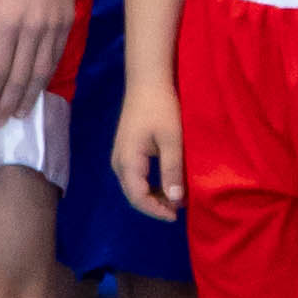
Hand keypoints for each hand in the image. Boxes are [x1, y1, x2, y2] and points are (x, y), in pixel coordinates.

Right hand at [113, 87, 184, 224]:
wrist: (147, 82)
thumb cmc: (161, 108)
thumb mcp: (171, 140)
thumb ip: (172, 170)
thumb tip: (174, 200)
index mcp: (128, 161)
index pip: (138, 197)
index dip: (156, 210)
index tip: (176, 215)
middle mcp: (119, 163)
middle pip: (133, 195)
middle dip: (155, 206)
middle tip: (178, 210)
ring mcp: (120, 156)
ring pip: (134, 187)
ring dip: (153, 196)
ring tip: (176, 199)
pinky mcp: (126, 151)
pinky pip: (135, 177)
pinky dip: (150, 185)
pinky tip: (167, 184)